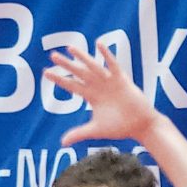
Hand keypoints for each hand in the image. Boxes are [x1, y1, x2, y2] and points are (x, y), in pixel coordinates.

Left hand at [44, 42, 158, 145]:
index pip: (71, 85)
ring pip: (92, 67)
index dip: (59, 79)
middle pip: (79, 73)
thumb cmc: (120, 127)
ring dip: (82, 57)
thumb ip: (79, 133)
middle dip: (66, 65)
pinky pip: (112, 65)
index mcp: (91, 96)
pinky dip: (106, 55)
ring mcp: (109, 81)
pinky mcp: (121, 80)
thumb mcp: (96, 130)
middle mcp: (98, 86)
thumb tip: (62, 142)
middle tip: (53, 55)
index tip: (46, 72)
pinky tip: (98, 44)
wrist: (140, 126)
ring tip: (70, 48)